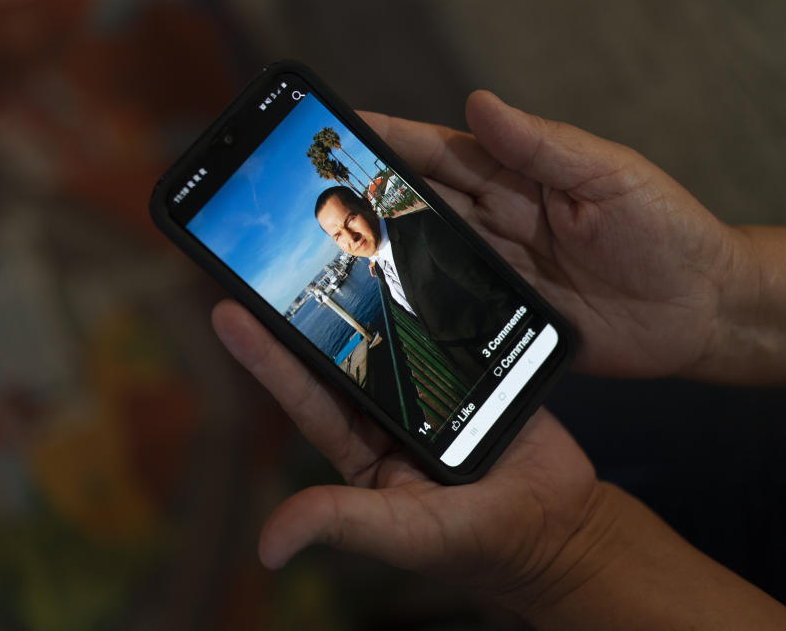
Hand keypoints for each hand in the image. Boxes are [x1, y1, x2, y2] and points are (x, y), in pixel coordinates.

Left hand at [212, 301, 785, 629]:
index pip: (303, 393)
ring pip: (383, 328)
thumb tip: (269, 549)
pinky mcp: (466, 364)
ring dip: (356, 288)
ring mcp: (424, 382)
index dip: (265, 355)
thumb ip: (342, 523)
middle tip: (261, 256)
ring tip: (324, 236)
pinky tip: (400, 249)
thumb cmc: (476, 540)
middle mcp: (383, 407)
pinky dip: (419, 292)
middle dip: (297, 306)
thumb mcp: (403, 532)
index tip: (227, 309)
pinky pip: (436, 323)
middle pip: (335, 349)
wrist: (558, 523)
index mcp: (359, 443)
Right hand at [361, 93, 737, 378]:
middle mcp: (496, 221)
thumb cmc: (664, 230)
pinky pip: (446, 305)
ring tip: (328, 241)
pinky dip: (411, 299)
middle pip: (418, 201)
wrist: (698, 311)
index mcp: (517, 176)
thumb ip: (542, 145)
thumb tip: (481, 103)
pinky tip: (378, 299)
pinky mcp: (500, 317)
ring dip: (379, 246)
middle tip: (312, 189)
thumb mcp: (608, 176)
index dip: (390, 139)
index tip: (340, 128)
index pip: (441, 151)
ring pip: (422, 251)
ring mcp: (494, 270)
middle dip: (365, 191)